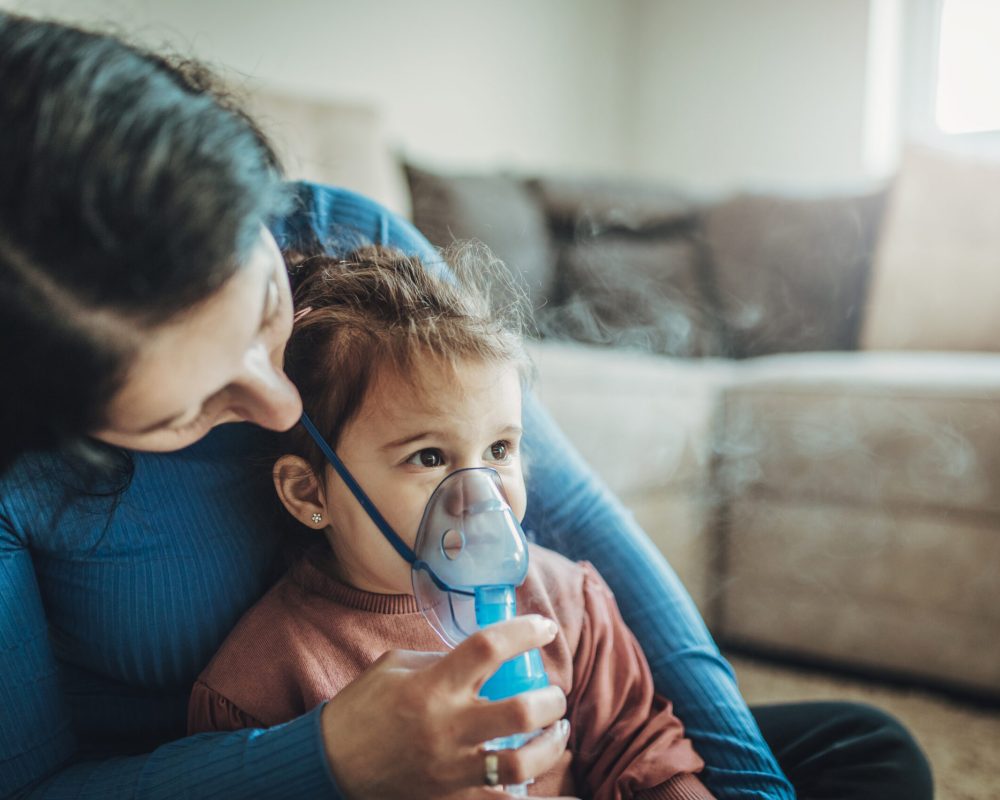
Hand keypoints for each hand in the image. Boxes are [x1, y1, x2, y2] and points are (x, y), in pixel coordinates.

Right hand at [320, 614, 571, 799]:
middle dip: (551, 699)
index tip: (545, 627)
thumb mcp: (395, 667)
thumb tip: (485, 658)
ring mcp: (451, 768)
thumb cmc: (362, 708)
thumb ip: (442, 660)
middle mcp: (446, 727)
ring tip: (555, 731)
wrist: (330, 766)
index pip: (488, 647)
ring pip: (521, 764)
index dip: (524, 632)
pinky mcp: (451, 798)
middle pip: (520, 712)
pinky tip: (536, 772)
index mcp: (432, 686)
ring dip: (550, 745)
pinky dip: (528, 791)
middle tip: (554, 693)